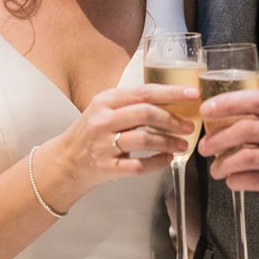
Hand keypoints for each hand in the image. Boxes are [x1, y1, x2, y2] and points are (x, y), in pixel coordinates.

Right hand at [38, 84, 195, 206]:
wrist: (65, 161)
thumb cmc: (92, 133)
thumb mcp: (105, 110)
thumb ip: (132, 104)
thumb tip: (172, 101)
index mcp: (106, 100)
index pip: (144, 92)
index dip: (171, 92)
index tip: (192, 94)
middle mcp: (103, 120)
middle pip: (145, 113)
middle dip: (173, 120)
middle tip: (190, 126)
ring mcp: (103, 144)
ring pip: (143, 140)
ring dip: (168, 142)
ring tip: (183, 145)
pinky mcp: (106, 167)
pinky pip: (137, 166)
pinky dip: (157, 163)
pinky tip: (167, 160)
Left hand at [197, 90, 258, 214]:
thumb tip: (225, 115)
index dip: (229, 103)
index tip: (207, 109)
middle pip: (248, 129)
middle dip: (219, 138)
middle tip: (205, 145)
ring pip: (249, 158)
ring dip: (224, 163)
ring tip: (216, 168)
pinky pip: (256, 180)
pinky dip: (237, 180)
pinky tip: (231, 180)